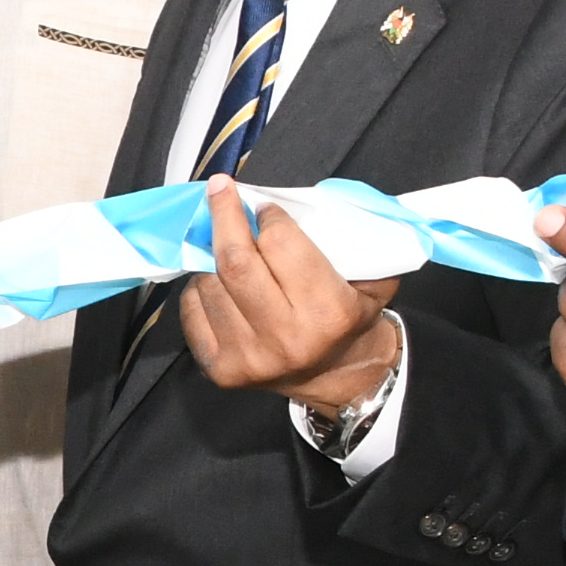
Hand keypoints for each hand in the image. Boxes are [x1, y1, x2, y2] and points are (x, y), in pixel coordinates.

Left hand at [180, 178, 401, 410]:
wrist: (335, 376)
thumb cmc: (350, 317)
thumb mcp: (373, 277)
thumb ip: (348, 239)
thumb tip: (291, 199)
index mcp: (327, 312)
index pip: (281, 244)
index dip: (268, 216)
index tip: (265, 207)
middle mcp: (285, 338)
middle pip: (235, 262)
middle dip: (224, 216)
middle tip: (220, 189)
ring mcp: (247, 357)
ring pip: (209, 283)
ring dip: (212, 256)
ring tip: (226, 247)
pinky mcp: (219, 369)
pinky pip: (192, 309)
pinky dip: (199, 286)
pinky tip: (216, 281)